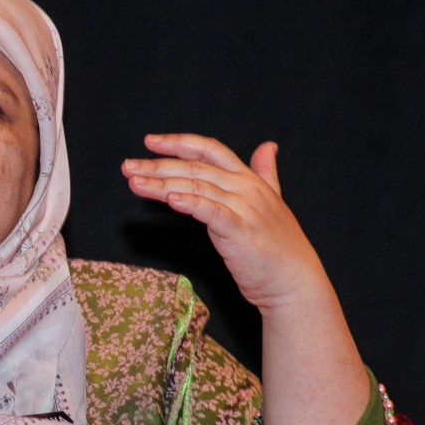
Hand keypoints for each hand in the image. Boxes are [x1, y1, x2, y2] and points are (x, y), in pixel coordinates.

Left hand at [121, 134, 332, 311]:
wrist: (295, 282)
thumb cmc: (278, 246)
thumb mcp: (273, 202)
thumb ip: (266, 173)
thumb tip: (268, 146)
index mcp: (250, 179)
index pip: (209, 150)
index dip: (178, 143)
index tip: (149, 142)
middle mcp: (246, 188)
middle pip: (195, 169)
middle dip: (157, 165)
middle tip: (128, 166)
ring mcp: (244, 209)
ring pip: (196, 188)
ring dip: (161, 184)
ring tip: (135, 182)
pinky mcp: (240, 232)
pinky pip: (211, 212)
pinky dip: (190, 203)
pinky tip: (169, 200)